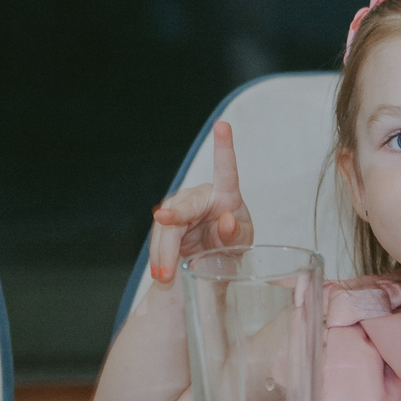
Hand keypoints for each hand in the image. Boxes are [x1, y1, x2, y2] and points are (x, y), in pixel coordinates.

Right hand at [147, 121, 252, 282]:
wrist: (214, 257)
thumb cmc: (233, 242)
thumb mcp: (241, 243)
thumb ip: (236, 233)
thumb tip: (227, 219)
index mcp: (226, 195)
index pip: (226, 169)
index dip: (224, 147)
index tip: (223, 125)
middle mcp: (201, 196)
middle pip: (183, 208)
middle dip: (172, 230)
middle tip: (166, 256)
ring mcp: (181, 205)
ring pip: (166, 227)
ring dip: (163, 253)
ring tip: (165, 276)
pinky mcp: (167, 219)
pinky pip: (160, 237)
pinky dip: (159, 256)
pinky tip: (160, 271)